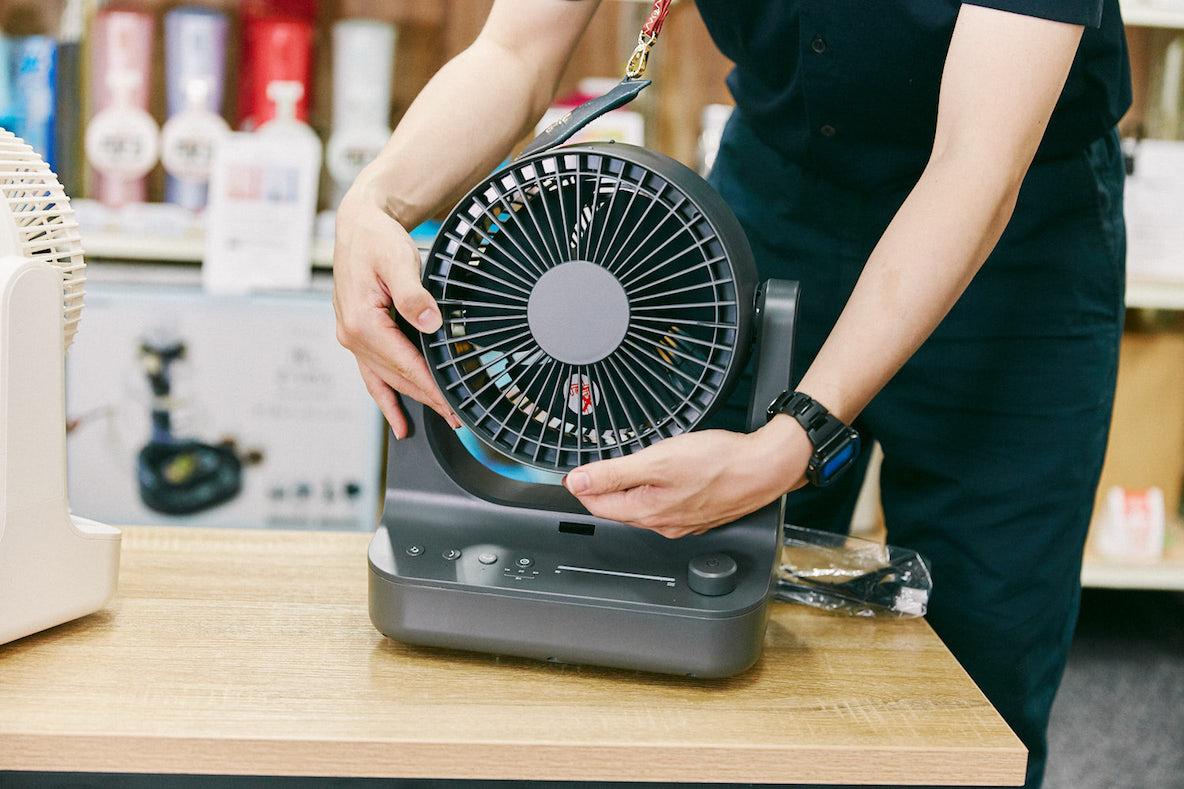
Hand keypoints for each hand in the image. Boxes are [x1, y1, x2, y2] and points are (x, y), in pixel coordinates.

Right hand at [332, 173, 461, 437]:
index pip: (405, 364)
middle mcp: (353, 336)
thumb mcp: (398, 261)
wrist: (359, 225)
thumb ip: (413, 295)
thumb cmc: (377, 240)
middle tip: (458, 417)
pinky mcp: (358, 336)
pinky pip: (372, 376)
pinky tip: (399, 423)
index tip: (453, 404)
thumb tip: (430, 322)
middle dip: (429, 399)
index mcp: (363, 322)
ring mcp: (353, 339)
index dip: (431, 387)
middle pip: (397, 377)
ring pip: (387, 380)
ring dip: (414, 402)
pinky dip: (386, 400)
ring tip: (441, 419)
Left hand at [563, 416, 811, 537]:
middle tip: (594, 466)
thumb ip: (614, 473)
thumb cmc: (719, 462)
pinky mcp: (699, 514)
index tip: (574, 470)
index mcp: (647, 511)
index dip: (582, 484)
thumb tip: (578, 481)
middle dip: (603, 487)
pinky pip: (666, 504)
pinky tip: (662, 476)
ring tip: (624, 468)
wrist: (765, 468)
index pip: (597, 503)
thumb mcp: (658, 460)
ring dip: (629, 488)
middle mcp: (662, 522)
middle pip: (618, 506)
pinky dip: (656, 490)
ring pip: (642, 505)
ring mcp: (682, 521)